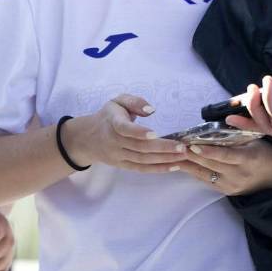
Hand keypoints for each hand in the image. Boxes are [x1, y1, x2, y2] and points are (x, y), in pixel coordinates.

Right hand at [67, 95, 188, 172]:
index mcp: (113, 123)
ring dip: (165, 159)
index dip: (138, 132)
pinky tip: (175, 166)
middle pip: (140, 147)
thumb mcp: (118, 101)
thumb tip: (151, 109)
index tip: (154, 133)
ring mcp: (119, 156)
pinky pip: (142, 169)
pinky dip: (159, 169)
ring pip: (143, 160)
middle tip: (182, 147)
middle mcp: (115, 142)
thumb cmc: (108, 116)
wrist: (88, 138)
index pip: (125, 129)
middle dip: (162, 148)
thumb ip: (134, 101)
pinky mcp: (123, 166)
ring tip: (183, 155)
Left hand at [170, 139, 271, 195]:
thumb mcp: (256, 140)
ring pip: (205, 174)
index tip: (192, 145)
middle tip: (175, 145)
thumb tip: (215, 126)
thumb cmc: (268, 152)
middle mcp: (239, 175)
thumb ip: (237, 134)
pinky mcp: (227, 192)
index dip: (208, 151)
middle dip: (191, 155)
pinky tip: (184, 163)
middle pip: (210, 164)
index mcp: (248, 159)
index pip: (225, 155)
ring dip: (189, 164)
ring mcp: (232, 186)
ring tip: (174, 154)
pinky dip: (195, 171)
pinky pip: (207, 180)